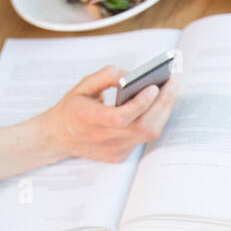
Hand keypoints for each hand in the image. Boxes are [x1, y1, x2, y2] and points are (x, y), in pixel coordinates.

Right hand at [36, 66, 177, 163]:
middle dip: (162, 104)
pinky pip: (143, 137)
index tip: (154, 86)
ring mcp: (114, 150)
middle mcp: (104, 139)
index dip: (140, 103)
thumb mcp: (82, 86)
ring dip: (162, 111)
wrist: (57, 138)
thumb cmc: (71, 108)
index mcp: (89, 120)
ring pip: (148, 134)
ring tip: (169, 91)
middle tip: (172, 83)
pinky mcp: (120, 155)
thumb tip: (133, 74)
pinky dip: (153, 120)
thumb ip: (106, 76)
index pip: (121, 117)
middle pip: (143, 127)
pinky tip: (158, 104)